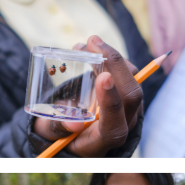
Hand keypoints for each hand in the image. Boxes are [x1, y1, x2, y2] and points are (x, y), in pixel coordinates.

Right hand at [34, 36, 142, 155]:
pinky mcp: (126, 95)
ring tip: (88, 43)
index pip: (115, 126)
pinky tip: (94, 48)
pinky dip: (113, 58)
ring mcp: (128, 109)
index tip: (103, 77)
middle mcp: (122, 125)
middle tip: (92, 43)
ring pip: (133, 81)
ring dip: (113, 58)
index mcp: (103, 140)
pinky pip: (129, 74)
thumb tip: (72, 124)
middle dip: (115, 66)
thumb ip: (57, 129)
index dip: (111, 103)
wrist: (74, 132)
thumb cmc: (60, 134)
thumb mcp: (50, 134)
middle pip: (131, 97)